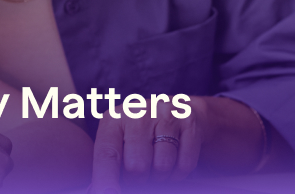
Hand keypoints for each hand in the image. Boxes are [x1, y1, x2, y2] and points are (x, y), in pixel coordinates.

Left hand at [88, 98, 204, 193]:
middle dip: (139, 180)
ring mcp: (164, 114)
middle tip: (141, 176)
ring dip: (160, 177)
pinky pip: (185, 164)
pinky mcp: (188, 122)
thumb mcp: (120, 140)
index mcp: (114, 120)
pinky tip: (174, 162)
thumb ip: (111, 164)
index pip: (106, 154)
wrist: (181, 110)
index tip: (108, 193)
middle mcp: (138, 113)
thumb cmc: (142, 134)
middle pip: (136, 166)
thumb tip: (106, 191)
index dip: (106, 178)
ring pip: (162, 166)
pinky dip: (179, 173)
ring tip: (157, 167)